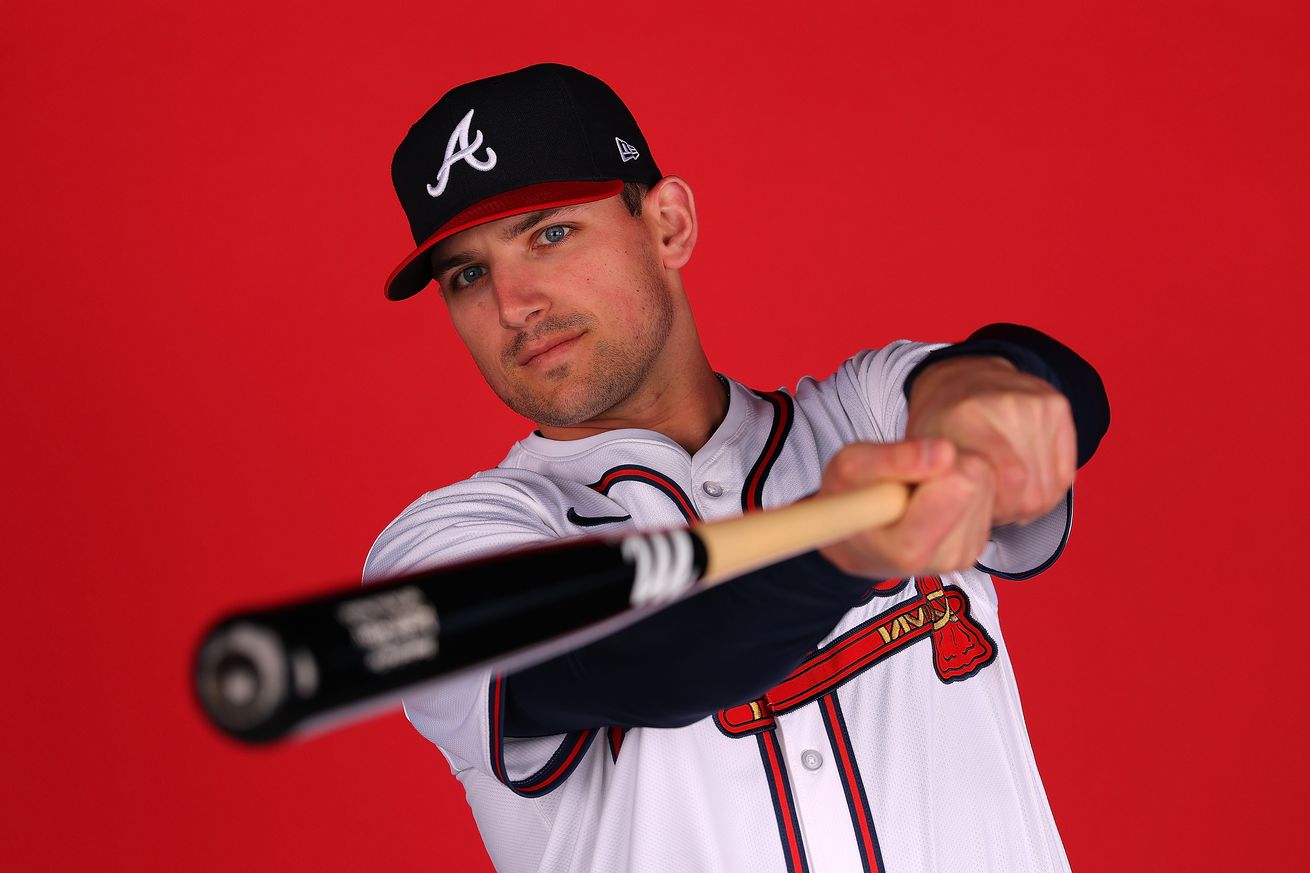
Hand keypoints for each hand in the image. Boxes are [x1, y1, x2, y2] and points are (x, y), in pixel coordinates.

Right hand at [817, 440, 997, 578]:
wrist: (855, 540)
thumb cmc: (848, 504)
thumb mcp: (848, 469)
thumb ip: (889, 459)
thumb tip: (944, 451)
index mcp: (909, 549)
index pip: (957, 486)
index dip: (932, 464)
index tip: (904, 471)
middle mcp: (943, 557)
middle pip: (976, 478)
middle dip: (945, 466)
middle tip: (908, 480)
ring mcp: (964, 554)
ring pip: (985, 482)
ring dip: (952, 474)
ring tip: (915, 490)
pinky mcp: (977, 545)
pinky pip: (988, 493)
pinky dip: (959, 487)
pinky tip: (930, 499)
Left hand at [906, 356, 1075, 525]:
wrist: (959, 379)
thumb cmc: (939, 427)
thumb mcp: (923, 462)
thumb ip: (939, 492)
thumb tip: (962, 526)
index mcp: (966, 416)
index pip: (1010, 480)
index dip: (1000, 509)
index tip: (979, 509)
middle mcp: (1004, 403)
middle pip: (1033, 490)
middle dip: (1013, 510)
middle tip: (990, 503)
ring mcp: (1035, 402)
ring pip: (1052, 485)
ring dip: (1030, 500)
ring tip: (1003, 490)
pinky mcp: (1056, 405)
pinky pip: (1065, 471)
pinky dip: (1048, 486)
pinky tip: (1025, 481)